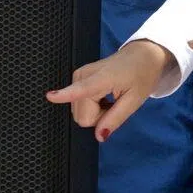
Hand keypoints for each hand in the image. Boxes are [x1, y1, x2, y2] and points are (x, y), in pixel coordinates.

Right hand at [44, 39, 171, 140]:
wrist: (142, 55)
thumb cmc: (142, 75)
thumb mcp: (135, 100)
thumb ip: (116, 118)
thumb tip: (99, 136)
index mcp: (102, 78)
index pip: (80, 90)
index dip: (65, 95)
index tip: (50, 96)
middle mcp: (83, 76)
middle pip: (82, 115)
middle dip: (99, 117)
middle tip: (115, 104)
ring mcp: (78, 76)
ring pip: (79, 112)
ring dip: (96, 111)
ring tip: (110, 98)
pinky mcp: (77, 78)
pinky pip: (78, 104)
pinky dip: (92, 105)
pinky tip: (104, 96)